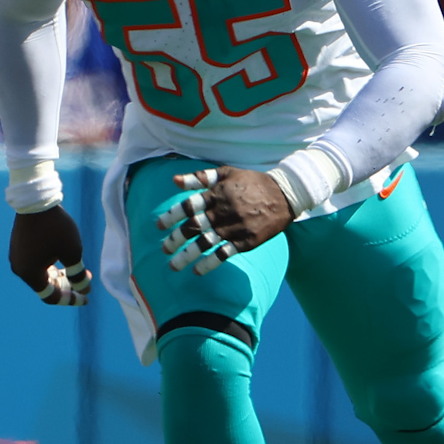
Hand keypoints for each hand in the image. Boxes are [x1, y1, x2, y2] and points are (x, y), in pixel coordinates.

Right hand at [9, 206, 89, 305]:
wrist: (36, 201)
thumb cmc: (56, 228)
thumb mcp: (72, 252)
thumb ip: (78, 275)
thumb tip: (84, 290)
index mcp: (29, 274)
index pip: (51, 296)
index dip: (70, 300)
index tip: (87, 299)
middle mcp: (20, 268)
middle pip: (45, 286)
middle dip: (68, 286)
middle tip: (87, 282)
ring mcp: (17, 257)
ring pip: (41, 274)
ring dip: (61, 276)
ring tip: (81, 270)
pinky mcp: (19, 247)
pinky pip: (37, 263)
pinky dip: (51, 266)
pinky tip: (65, 260)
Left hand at [155, 167, 292, 274]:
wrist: (285, 194)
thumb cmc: (253, 182)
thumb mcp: (227, 173)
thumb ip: (201, 177)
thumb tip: (175, 180)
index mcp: (217, 194)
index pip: (188, 207)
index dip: (171, 217)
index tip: (158, 226)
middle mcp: (223, 212)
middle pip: (193, 228)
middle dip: (175, 239)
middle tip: (164, 249)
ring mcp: (235, 228)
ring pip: (205, 243)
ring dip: (187, 256)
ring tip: (174, 265)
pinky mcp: (246, 241)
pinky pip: (224, 254)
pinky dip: (210, 263)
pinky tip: (198, 271)